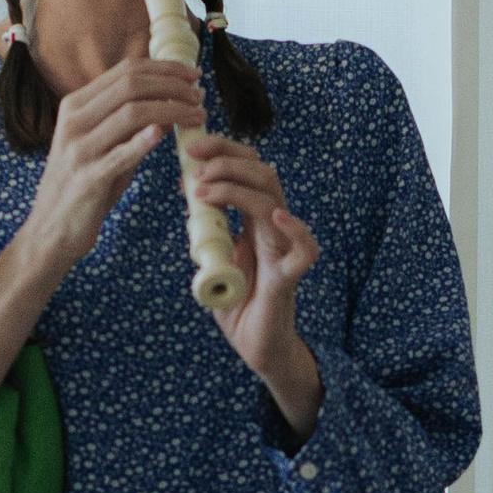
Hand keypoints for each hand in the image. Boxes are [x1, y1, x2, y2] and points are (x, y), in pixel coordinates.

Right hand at [19, 52, 203, 285]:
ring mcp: (79, 149)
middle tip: (200, 96)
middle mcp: (74, 121)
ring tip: (198, 116)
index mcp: (75, 106)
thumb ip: (126, 125)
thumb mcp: (100, 146)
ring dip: (172, 110)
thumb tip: (167, 107)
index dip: (164, 68)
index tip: (192, 75)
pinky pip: (121, 154)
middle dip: (173, 85)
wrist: (51, 230)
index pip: (125, 71)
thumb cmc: (82, 187)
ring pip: (132, 113)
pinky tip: (166, 133)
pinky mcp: (88, 178)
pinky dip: (145, 140)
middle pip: (131, 85)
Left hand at [184, 131, 323, 428]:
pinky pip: (303, 250)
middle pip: (262, 174)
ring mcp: (283, 249)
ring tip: (205, 190)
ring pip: (273, 201)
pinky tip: (275, 217)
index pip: (246, 170)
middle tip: (195, 160)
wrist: (255, 346)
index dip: (222, 151)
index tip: (191, 146)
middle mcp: (273, 227)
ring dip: (238, 188)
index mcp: (255, 219)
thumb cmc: (238, 303)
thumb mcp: (212, 257)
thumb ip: (205, 228)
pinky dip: (294, 229)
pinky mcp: (290, 277)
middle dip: (227, 159)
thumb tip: (189, 190)